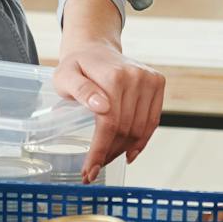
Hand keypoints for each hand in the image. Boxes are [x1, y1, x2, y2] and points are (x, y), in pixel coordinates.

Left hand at [54, 38, 164, 183]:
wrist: (95, 49)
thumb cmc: (76, 66)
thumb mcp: (65, 76)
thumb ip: (80, 90)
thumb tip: (102, 107)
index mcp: (113, 75)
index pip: (110, 123)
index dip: (99, 151)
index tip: (89, 172)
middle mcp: (136, 76)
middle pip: (125, 129)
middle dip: (109, 153)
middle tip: (94, 166)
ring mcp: (149, 79)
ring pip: (140, 129)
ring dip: (124, 149)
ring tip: (108, 157)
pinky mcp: (157, 82)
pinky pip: (153, 121)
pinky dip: (142, 140)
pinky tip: (130, 152)